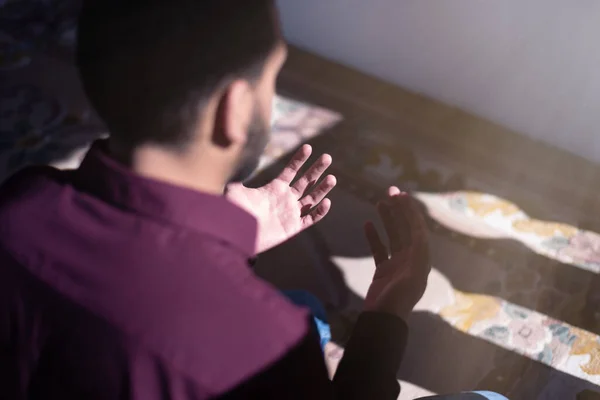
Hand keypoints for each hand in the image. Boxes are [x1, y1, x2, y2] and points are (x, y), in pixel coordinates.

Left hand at [226, 145, 335, 253]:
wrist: (238, 234)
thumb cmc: (235, 211)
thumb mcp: (234, 190)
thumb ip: (239, 175)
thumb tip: (234, 161)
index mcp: (274, 188)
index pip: (290, 170)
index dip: (299, 159)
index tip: (308, 147)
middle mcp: (285, 199)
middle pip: (306, 182)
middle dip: (317, 169)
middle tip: (327, 157)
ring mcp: (290, 213)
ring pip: (312, 199)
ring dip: (322, 189)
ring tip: (332, 178)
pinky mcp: (292, 227)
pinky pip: (310, 219)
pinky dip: (319, 212)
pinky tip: (327, 202)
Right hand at [363, 187, 430, 319]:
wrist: (382, 321)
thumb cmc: (398, 300)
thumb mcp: (411, 277)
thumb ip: (416, 256)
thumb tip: (419, 235)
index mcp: (421, 259)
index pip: (417, 229)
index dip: (410, 211)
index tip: (401, 195)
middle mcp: (411, 259)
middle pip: (405, 229)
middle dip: (399, 210)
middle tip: (390, 192)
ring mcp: (397, 265)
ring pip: (393, 236)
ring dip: (387, 219)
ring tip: (379, 202)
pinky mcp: (384, 270)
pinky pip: (379, 249)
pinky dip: (374, 236)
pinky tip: (367, 224)